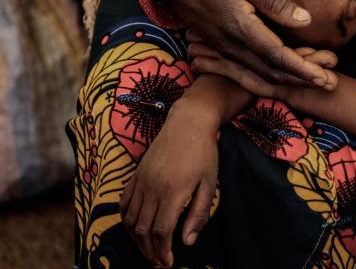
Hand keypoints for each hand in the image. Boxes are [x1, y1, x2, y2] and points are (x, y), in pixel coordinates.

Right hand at [119, 91, 219, 267]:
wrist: (188, 123)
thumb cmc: (204, 153)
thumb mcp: (210, 184)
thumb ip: (198, 214)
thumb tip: (187, 242)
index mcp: (173, 192)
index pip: (161, 231)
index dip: (163, 251)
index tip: (168, 263)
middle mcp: (152, 188)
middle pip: (143, 230)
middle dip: (149, 251)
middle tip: (158, 263)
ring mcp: (141, 181)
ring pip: (130, 220)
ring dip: (136, 240)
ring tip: (148, 251)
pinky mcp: (135, 175)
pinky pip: (124, 204)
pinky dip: (126, 221)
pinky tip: (135, 229)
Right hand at [156, 0, 336, 88]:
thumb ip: (274, 2)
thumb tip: (305, 20)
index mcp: (240, 29)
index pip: (277, 56)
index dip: (302, 69)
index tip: (324, 77)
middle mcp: (232, 46)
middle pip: (272, 72)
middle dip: (303, 81)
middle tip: (331, 84)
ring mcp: (225, 51)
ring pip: (261, 75)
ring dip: (290, 82)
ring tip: (316, 83)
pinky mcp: (222, 50)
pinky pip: (249, 72)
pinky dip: (271, 79)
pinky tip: (285, 81)